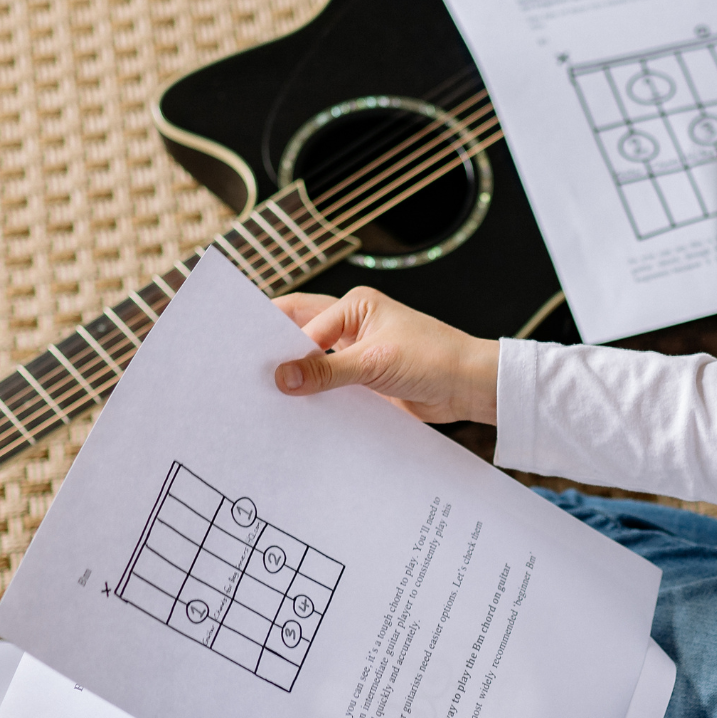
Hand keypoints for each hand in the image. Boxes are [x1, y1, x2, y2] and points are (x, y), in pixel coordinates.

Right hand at [272, 288, 498, 424]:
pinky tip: (296, 412)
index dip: (277, 344)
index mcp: (355, 305)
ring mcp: (358, 353)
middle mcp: (353, 324)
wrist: (469, 387)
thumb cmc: (433, 359)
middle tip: (247, 373)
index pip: (303, 322)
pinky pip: (331, 387)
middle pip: (303, 334)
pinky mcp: (364, 380)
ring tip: (265, 397)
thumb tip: (282, 378)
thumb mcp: (374, 362)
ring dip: (297, 377)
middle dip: (278, 351)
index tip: (252, 367)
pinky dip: (315, 397)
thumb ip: (327, 371)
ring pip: (315, 363)